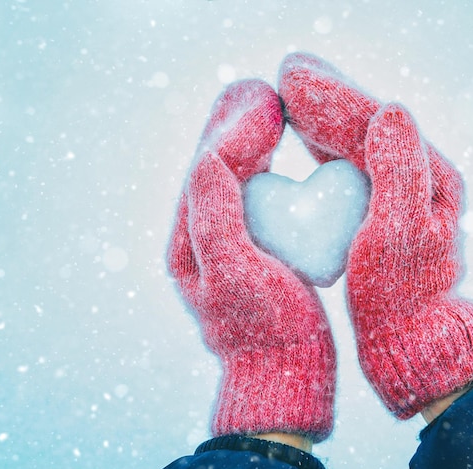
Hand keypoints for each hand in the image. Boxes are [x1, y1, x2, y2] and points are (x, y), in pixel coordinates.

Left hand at [167, 79, 335, 440]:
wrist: (284, 376)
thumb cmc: (267, 331)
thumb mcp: (236, 277)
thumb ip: (215, 221)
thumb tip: (207, 162)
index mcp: (188, 245)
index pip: (206, 172)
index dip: (235, 133)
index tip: (269, 104)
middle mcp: (198, 239)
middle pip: (211, 168)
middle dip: (233, 126)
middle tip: (258, 88)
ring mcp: (222, 244)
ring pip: (229, 178)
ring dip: (245, 139)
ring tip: (266, 103)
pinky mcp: (247, 250)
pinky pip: (249, 196)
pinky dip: (260, 165)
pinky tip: (276, 149)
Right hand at [279, 52, 472, 418]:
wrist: (407, 334)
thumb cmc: (398, 293)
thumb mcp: (401, 234)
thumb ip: (400, 170)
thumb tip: (390, 109)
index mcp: (430, 174)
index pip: (376, 120)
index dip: (334, 96)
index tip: (293, 76)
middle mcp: (419, 174)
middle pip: (366, 122)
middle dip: (325, 95)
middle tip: (287, 71)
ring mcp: (399, 188)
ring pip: (356, 139)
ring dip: (321, 114)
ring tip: (286, 94)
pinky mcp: (381, 205)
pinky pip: (349, 162)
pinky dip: (324, 143)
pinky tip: (301, 136)